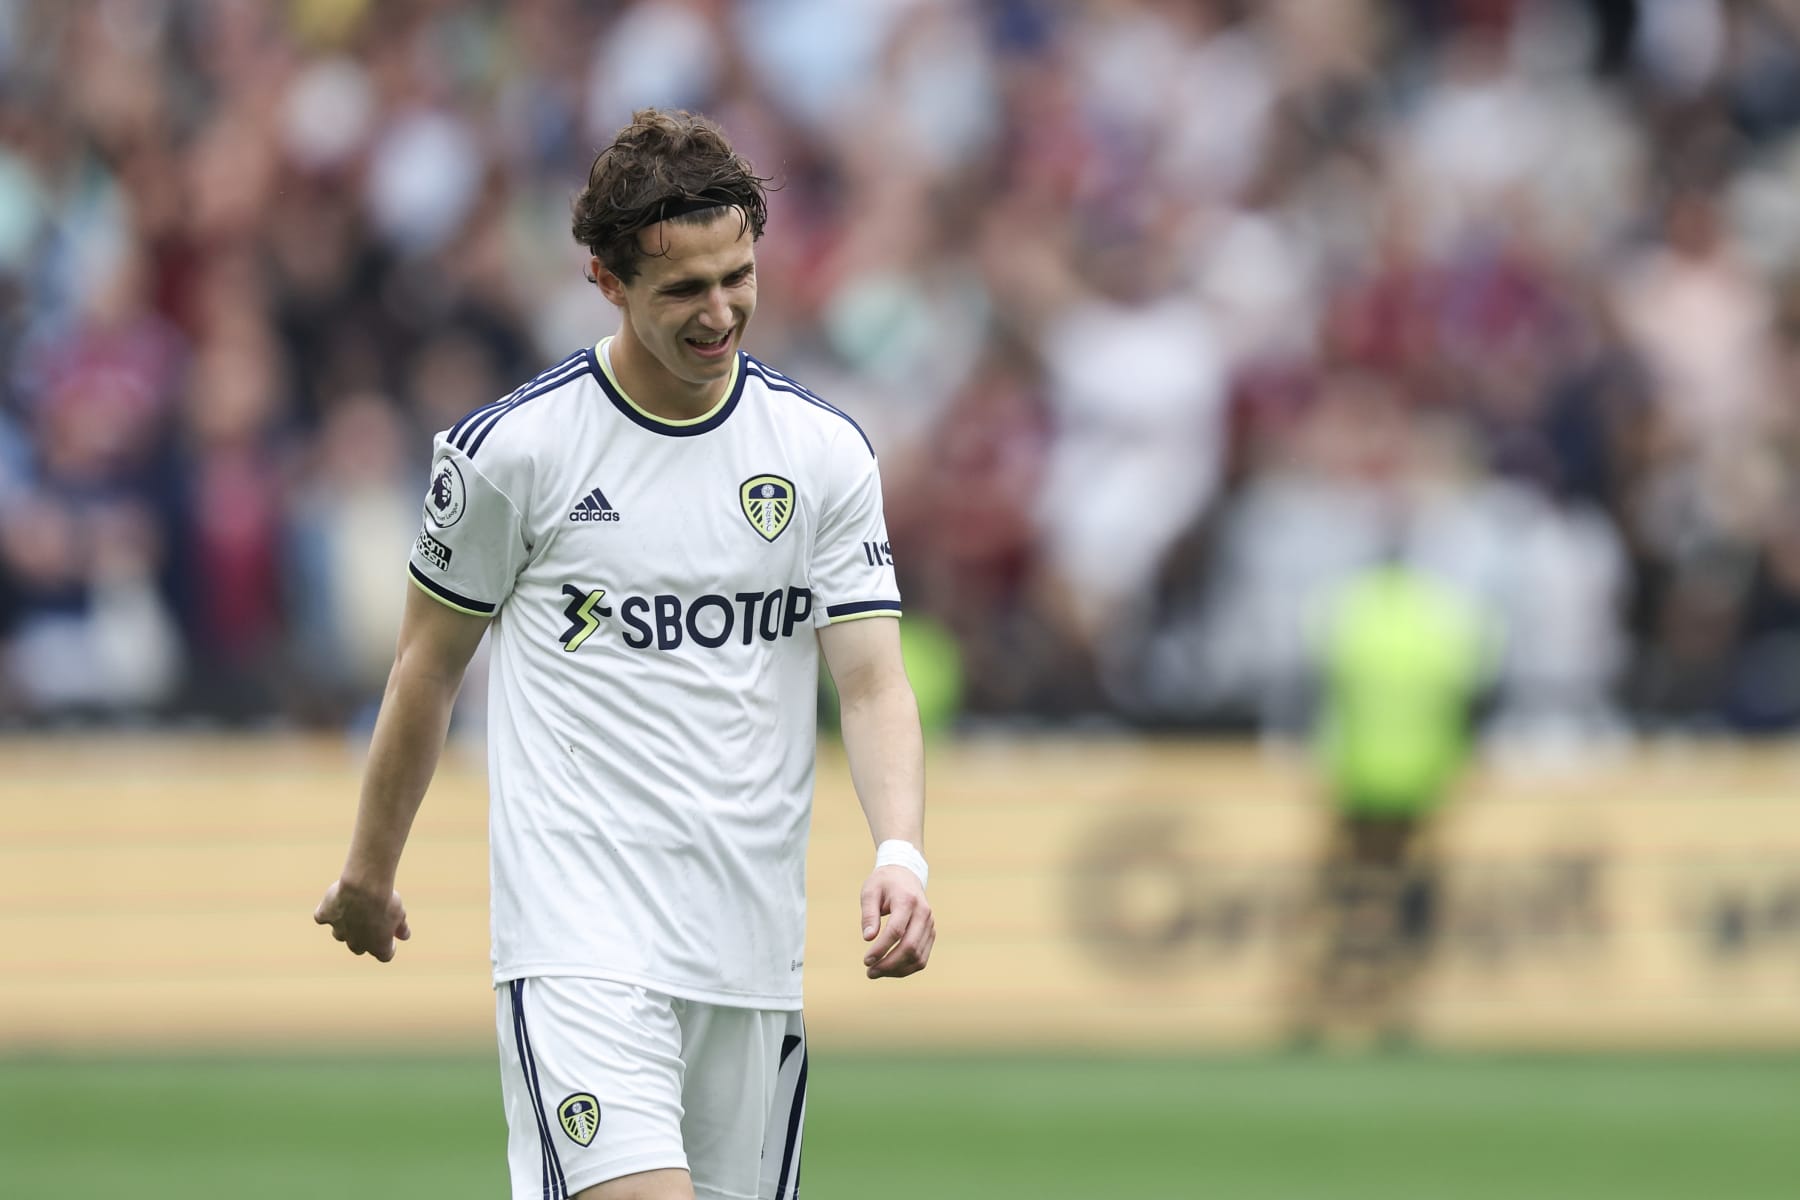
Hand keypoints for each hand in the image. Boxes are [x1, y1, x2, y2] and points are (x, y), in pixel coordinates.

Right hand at [313, 878, 410, 962]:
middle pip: (358, 947)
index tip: (391, 936)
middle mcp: (356, 943)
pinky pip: (322, 917)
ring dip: (345, 925)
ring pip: (339, 934)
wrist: (364, 888)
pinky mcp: (325, 916)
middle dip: (363, 936)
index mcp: (378, 946)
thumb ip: (401, 927)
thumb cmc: (386, 900)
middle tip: (370, 919)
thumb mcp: (399, 913)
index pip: (384, 955)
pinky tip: (334, 900)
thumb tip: (405, 936)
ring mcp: (338, 931)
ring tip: (353, 906)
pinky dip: (327, 911)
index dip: (388, 946)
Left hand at [860, 865, 933, 979]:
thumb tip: (868, 938)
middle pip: (910, 947)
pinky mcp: (931, 933)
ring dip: (897, 970)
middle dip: (889, 964)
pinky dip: (906, 968)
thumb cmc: (883, 884)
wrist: (905, 874)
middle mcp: (923, 913)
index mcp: (907, 900)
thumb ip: (869, 914)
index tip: (866, 960)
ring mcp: (930, 924)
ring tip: (876, 972)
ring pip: (918, 957)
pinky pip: (922, 958)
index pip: (896, 931)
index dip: (881, 949)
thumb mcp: (869, 892)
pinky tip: (889, 969)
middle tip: (869, 972)